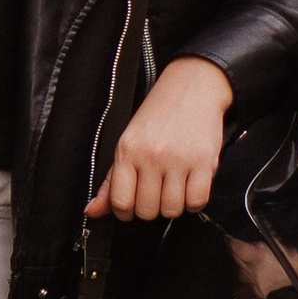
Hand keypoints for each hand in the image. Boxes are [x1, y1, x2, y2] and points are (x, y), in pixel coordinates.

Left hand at [87, 57, 232, 226]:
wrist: (193, 87)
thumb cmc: (159, 114)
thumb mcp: (128, 142)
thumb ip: (111, 180)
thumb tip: (93, 210)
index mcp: (128, 151)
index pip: (121, 201)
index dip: (125, 212)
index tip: (132, 205)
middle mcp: (152, 156)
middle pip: (147, 210)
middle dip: (150, 209)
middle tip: (155, 194)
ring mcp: (179, 160)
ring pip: (172, 209)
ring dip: (173, 206)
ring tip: (173, 189)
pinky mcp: (204, 162)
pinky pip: (197, 201)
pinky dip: (194, 201)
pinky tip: (190, 188)